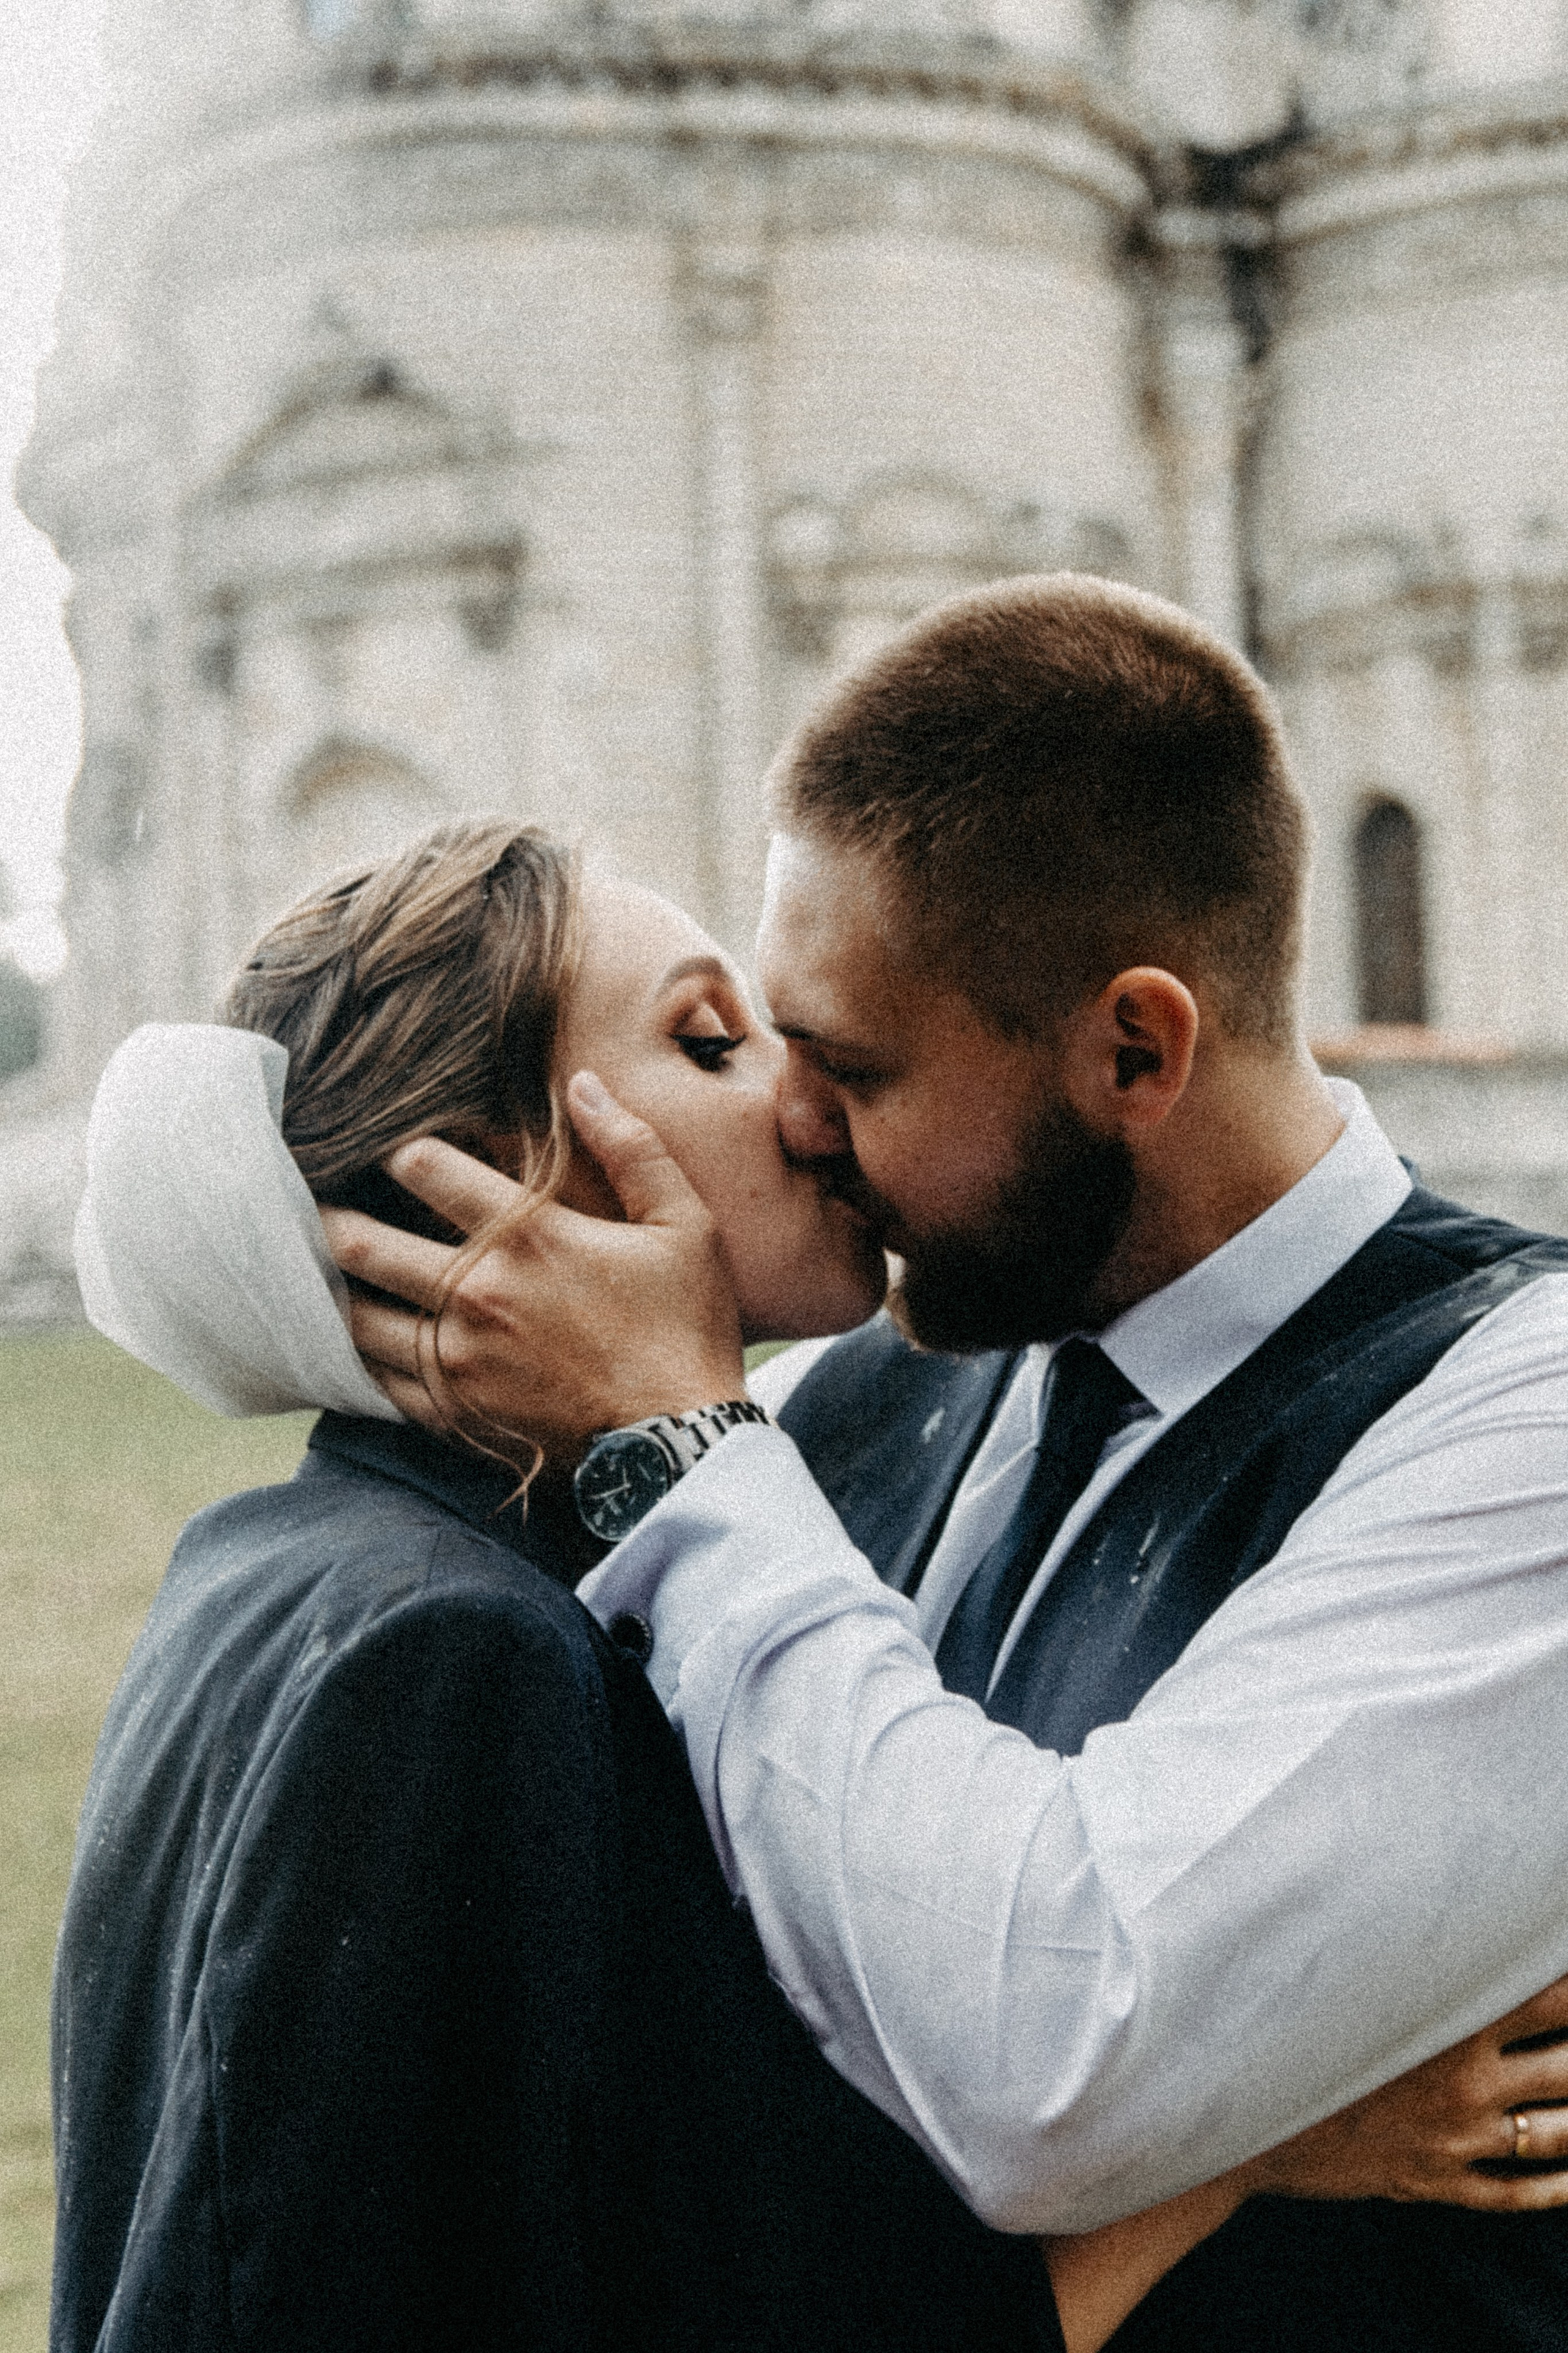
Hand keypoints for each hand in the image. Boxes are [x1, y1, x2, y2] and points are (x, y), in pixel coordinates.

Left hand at [323, 1072, 745, 1458]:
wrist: (680, 1442)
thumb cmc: (686, 1326)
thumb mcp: (683, 1224)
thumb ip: (632, 1147)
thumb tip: (584, 1084)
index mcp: (526, 1236)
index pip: (424, 1167)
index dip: (401, 1150)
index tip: (395, 1150)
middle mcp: (475, 1293)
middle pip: (360, 1241)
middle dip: (330, 1216)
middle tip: (315, 1203)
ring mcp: (457, 1358)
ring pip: (354, 1316)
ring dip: (338, 1290)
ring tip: (328, 1273)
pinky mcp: (453, 1412)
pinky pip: (377, 1381)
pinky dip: (362, 1357)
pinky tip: (361, 1342)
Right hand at [1245, 1974, 1567, 2211]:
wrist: (1241, 2120)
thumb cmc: (1291, 2030)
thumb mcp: (1353, 1976)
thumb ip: (1410, 1945)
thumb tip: (1440, 1894)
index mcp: (1446, 2020)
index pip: (1553, 1998)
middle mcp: (1463, 2084)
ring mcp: (1455, 2139)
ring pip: (1557, 2134)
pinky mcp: (1436, 2182)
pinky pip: (1518, 2193)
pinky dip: (1560, 2188)